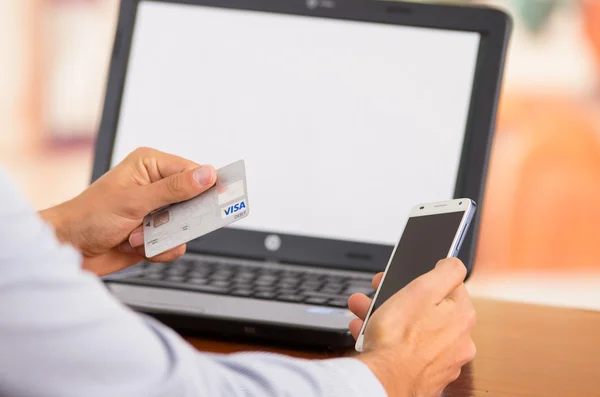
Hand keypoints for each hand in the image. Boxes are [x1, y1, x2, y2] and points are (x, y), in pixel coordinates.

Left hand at [40, 147, 215, 275]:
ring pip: (186, 226)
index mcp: (150, 166)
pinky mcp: (155, 234)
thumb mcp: (135, 200)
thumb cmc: (90, 216)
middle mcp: (156, 186)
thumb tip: (207, 175)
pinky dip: (158, 249)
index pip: (193, 172)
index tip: (224, 198)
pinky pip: (175, 244)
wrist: (67, 250)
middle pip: (194, 200)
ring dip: (163, 236)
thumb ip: (175, 189)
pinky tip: (135, 245)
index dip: (208, 186)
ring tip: (137, 235)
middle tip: (169, 223)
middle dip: (180, 218)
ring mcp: (156, 211)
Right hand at [348, 258, 475, 396]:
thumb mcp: (422, 289)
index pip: (449, 286)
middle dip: (400, 297)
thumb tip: (455, 264)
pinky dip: (389, 340)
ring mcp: (441, 361)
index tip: (403, 276)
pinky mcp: (423, 375)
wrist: (383, 381)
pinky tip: (368, 334)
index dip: (423, 278)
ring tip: (364, 311)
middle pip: (428, 308)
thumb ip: (446, 271)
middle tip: (378, 291)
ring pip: (414, 330)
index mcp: (462, 316)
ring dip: (389, 316)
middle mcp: (458, 341)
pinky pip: (405, 350)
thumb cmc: (399, 339)